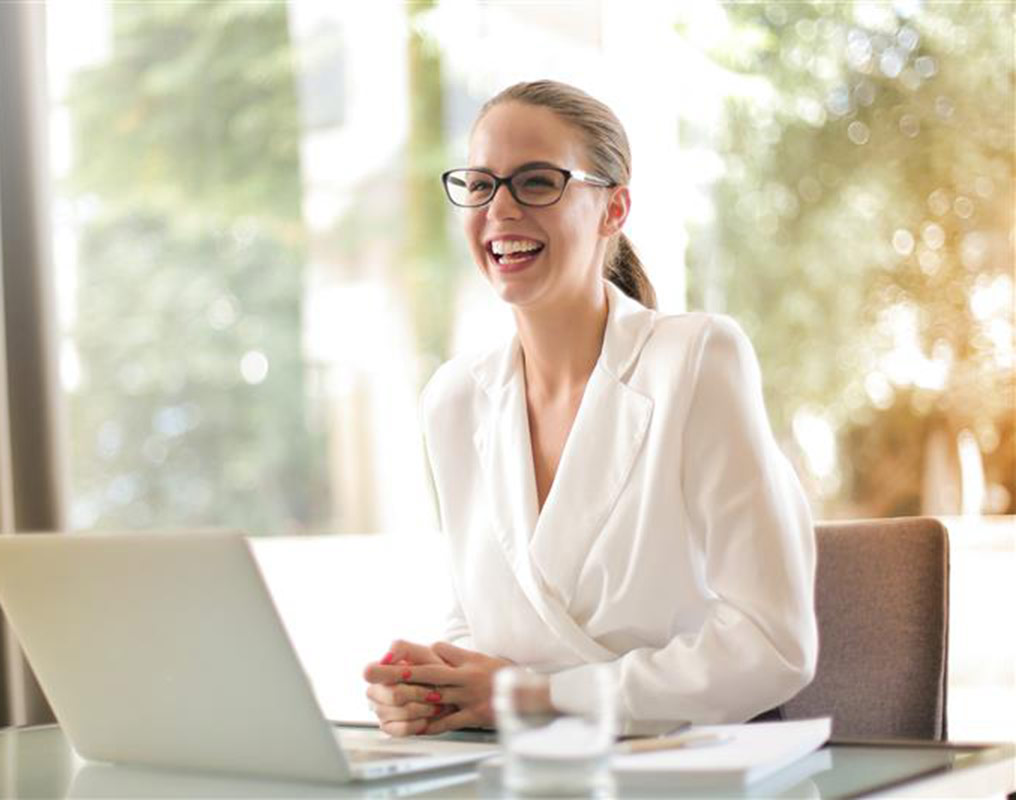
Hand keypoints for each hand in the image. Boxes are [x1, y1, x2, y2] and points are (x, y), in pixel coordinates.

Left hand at [364, 641, 513, 734]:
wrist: (528, 694)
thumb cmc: (501, 675)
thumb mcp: (480, 658)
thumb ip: (456, 655)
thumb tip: (433, 647)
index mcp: (465, 662)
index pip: (435, 653)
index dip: (413, 654)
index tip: (388, 654)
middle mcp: (464, 677)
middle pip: (427, 673)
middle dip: (399, 672)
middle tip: (374, 670)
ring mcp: (468, 697)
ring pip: (434, 696)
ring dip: (409, 697)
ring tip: (387, 698)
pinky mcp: (473, 715)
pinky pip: (448, 721)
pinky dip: (431, 725)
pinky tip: (414, 727)